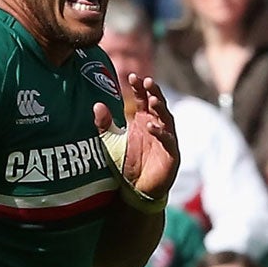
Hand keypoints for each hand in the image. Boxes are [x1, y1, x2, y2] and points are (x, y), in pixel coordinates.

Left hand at [99, 80, 178, 201]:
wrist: (136, 190)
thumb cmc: (126, 163)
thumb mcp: (110, 142)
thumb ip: (104, 124)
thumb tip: (96, 104)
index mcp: (144, 121)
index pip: (143, 100)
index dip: (139, 88)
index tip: (132, 75)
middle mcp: (157, 127)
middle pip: (157, 105)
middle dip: (153, 93)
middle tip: (147, 81)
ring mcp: (166, 140)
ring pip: (166, 120)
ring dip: (160, 109)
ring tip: (152, 99)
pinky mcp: (171, 155)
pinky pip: (168, 141)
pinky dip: (160, 133)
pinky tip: (151, 126)